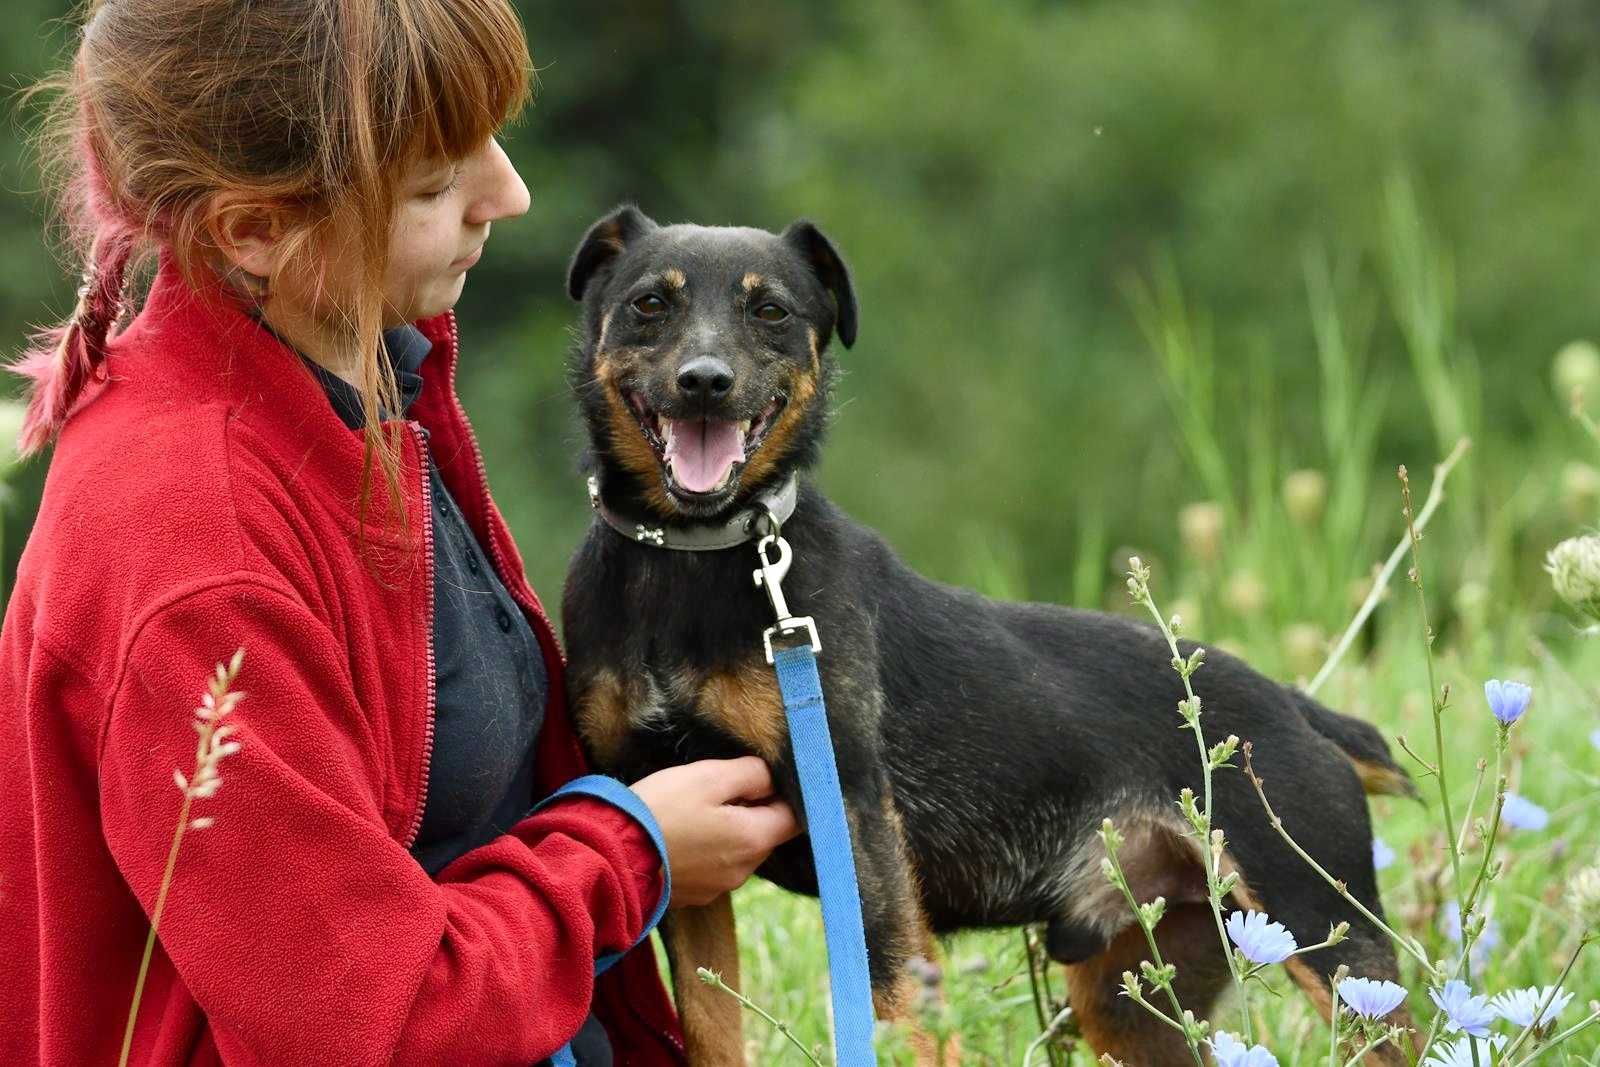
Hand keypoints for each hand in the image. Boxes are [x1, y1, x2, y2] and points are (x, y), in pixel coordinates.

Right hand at [630, 757, 799, 907]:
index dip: (785, 794)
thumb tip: (772, 777)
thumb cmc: (661, 810)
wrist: (610, 856)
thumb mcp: (708, 776)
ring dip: (729, 829)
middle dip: (754, 810)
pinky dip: (708, 848)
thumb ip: (750, 773)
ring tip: (696, 809)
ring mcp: (718, 887)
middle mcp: (743, 870)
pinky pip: (714, 866)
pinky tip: (682, 832)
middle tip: (722, 787)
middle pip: (766, 834)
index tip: (764, 777)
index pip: (796, 818)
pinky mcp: (694, 895)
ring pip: (739, 851)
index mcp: (753, 839)